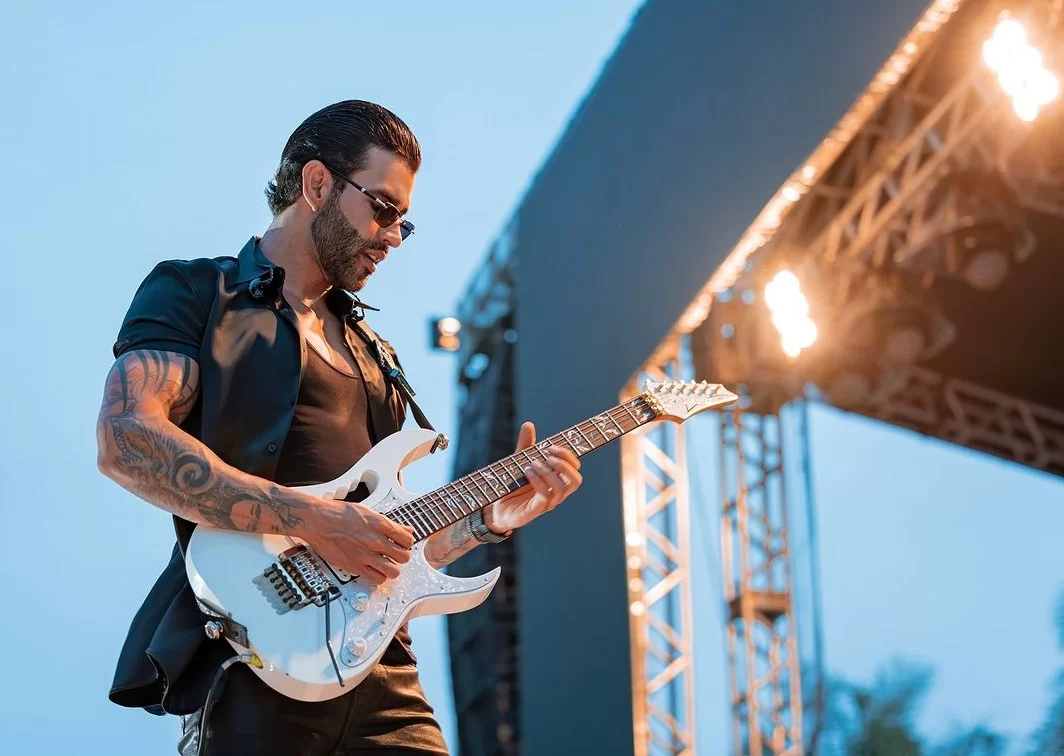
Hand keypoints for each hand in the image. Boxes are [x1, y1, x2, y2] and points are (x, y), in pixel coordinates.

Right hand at [298, 496, 413, 585]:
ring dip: (392, 568)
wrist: (317, 520)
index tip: (402, 542)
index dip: (407, 542)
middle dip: (402, 555)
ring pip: (394, 571)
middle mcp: (374, 540)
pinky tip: (375, 569)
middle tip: (395, 554)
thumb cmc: (338, 514)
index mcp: (379, 524)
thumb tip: (405, 528)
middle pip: (404, 556)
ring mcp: (365, 555)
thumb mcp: (368, 511)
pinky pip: (377, 579)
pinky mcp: (355, 566)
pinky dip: (379, 576)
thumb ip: (389, 523)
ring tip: (387, 564)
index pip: (407, 539)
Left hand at [485, 421, 582, 533]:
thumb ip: (526, 445)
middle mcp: (557, 493)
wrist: (496, 507)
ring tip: (532, 463)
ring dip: (548, 472)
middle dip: (564, 464)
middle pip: (576, 480)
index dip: (567, 456)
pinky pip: (545, 496)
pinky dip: (538, 481)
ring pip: (561, 488)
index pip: (575, 468)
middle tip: (547, 455)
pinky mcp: (536, 510)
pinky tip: (527, 472)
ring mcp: (548, 503)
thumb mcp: (519, 461)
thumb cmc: (512, 485)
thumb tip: (529, 424)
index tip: (551, 446)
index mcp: (557, 480)